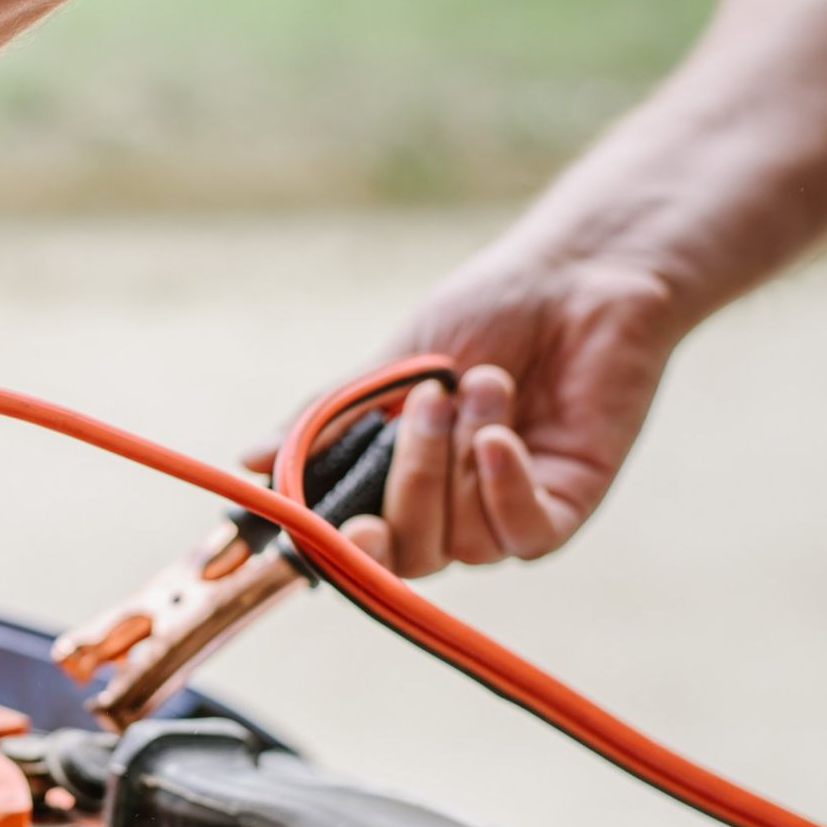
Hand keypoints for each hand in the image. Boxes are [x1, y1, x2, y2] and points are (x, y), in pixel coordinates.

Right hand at [249, 249, 681, 575]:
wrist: (577, 274)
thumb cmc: (488, 311)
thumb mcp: (393, 366)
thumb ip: (329, 419)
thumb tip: (249, 459)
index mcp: (401, 480)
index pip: (364, 546)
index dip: (351, 551)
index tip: (348, 524)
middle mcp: (452, 509)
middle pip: (412, 552)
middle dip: (412, 479)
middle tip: (427, 399)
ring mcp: (509, 510)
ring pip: (467, 542)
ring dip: (463, 459)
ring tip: (483, 382)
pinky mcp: (568, 502)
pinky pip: (524, 533)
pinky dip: (504, 488)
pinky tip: (501, 435)